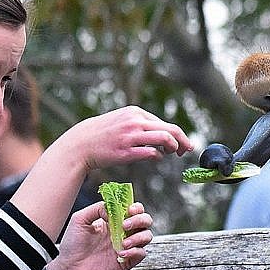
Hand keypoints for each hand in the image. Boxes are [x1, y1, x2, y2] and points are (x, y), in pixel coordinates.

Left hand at [47, 201, 152, 269]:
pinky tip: (121, 253)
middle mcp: (122, 232)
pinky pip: (141, 254)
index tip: (129, 210)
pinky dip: (135, 251)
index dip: (136, 207)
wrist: (69, 269)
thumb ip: (97, 208)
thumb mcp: (80, 219)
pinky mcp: (127, 262)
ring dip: (139, 236)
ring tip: (123, 242)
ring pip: (147, 236)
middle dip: (140, 219)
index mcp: (113, 220)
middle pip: (145, 220)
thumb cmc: (73, 244)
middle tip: (125, 225)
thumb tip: (112, 210)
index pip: (133, 209)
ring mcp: (126, 246)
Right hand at [58, 105, 192, 170]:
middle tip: (187, 150)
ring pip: (164, 139)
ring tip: (172, 154)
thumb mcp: (122, 120)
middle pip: (170, 129)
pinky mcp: (126, 151)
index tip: (182, 144)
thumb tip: (161, 133)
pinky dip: (158, 156)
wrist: (82, 143)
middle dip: (183, 140)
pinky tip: (155, 157)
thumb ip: (141, 124)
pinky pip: (151, 153)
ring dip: (173, 148)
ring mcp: (131, 136)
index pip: (164, 123)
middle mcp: (135, 121)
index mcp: (135, 112)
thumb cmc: (104, 133)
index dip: (178, 135)